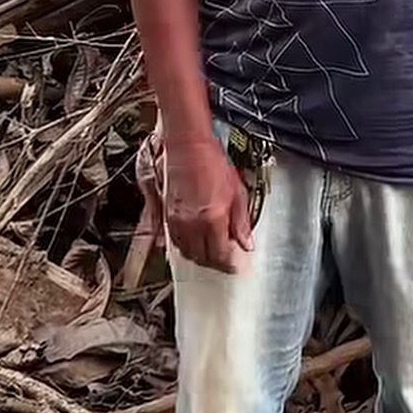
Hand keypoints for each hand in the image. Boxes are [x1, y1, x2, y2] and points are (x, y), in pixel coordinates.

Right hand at [164, 136, 253, 273]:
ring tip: (209, 251)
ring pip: (185, 252)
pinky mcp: (165, 215)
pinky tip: (192, 242)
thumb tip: (247, 243)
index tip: (234, 265)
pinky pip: (173, 241)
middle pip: (201, 257)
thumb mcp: (237, 192)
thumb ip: (241, 222)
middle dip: (213, 262)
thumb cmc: (212, 163)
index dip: (228, 264)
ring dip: (198, 255)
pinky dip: (183, 246)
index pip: (220, 255)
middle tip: (224, 259)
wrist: (187, 147)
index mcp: (212, 219)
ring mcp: (176, 221)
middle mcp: (192, 224)